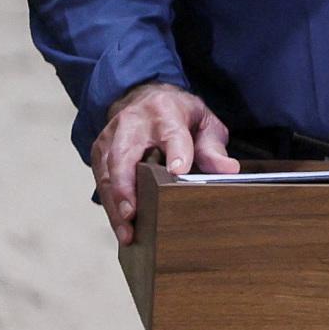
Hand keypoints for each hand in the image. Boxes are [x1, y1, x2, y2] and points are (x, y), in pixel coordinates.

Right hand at [93, 79, 238, 242]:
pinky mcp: (99, 153)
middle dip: (127, 185)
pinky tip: (121, 227)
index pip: (171, 133)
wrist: (144, 97)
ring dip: (116, 205)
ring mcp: (111, 138)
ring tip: (127, 232)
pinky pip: (101, 183)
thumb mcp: (203, 122)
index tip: (179, 171)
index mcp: (165, 111)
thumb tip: (229, 170)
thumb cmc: (177, 114)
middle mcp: (132, 124)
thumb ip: (213, 148)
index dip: (175, 152)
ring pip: (108, 174)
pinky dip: (111, 207)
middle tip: (133, 213)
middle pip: (125, 155)